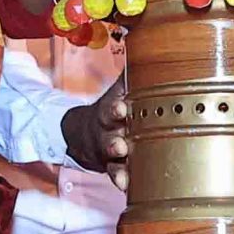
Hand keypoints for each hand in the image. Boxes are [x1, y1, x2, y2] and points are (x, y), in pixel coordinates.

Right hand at [61, 75, 129, 191]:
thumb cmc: (111, 110)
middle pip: (109, 137)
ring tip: (124, 173)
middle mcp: (107, 133)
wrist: (83, 133)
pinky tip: (127, 187)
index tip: (122, 107)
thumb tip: (149, 47)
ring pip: (112, 160)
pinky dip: (121, 181)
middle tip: (121, 145)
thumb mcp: (117, 91)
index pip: (111, 108)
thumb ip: (131, 76)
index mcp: (110, 112)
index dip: (116, 108)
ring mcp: (108, 153)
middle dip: (115, 142)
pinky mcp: (112, 168)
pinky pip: (116, 175)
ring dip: (118, 166)